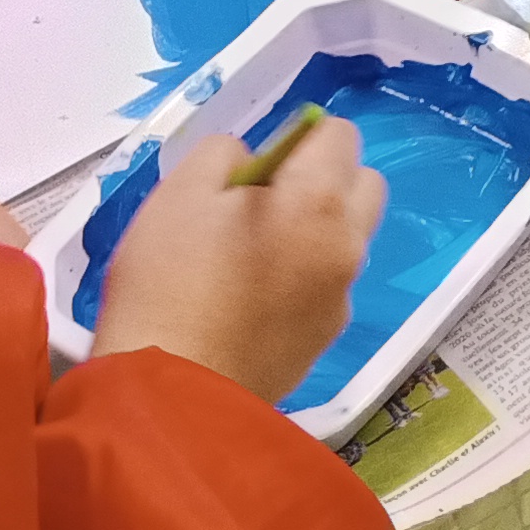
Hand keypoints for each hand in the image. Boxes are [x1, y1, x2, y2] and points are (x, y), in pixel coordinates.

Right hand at [87, 120, 385, 403]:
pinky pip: (326, 286)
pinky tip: (247, 302)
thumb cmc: (168, 284)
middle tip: (258, 205)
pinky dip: (301, 279)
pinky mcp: (324, 340)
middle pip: (361, 186)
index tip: (254, 169)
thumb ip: (224, 155)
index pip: (340, 134)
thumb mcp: (179, 194)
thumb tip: (252, 161)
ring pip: (345, 239)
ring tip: (246, 257)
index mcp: (319, 201)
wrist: (171, 395)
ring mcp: (341, 298)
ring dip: (313, 231)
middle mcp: (347, 245)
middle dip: (323, 181)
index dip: (297, 139)